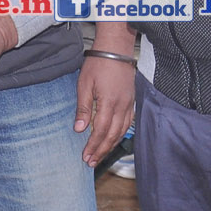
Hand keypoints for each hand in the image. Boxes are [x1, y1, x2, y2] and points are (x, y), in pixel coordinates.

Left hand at [76, 23, 136, 165]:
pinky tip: (114, 139)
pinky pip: (128, 123)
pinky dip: (121, 134)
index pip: (100, 131)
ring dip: (111, 145)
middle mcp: (122, 106)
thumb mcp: (84, 84)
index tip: (86, 157)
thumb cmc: (98, 63)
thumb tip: (78, 128)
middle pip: (112, 135)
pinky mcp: (131, 101)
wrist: (115, 48)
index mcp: (108, 103)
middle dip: (101, 150)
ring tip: (101, 154)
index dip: (93, 146)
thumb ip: (83, 108)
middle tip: (91, 161)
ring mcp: (129, 104)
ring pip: (121, 131)